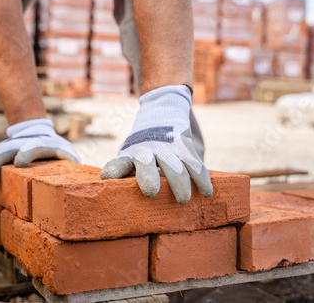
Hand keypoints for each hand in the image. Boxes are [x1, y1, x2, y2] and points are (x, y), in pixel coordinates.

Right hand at [0, 118, 79, 187]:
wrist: (41, 133)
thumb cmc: (59, 151)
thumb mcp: (68, 154)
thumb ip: (71, 162)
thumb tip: (80, 175)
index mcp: (45, 144)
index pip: (35, 145)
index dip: (27, 152)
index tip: (18, 163)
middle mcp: (25, 142)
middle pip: (9, 148)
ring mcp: (12, 145)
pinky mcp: (4, 150)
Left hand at [100, 85, 212, 203]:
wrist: (161, 112)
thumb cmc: (141, 148)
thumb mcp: (130, 156)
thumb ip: (126, 174)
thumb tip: (117, 197)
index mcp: (131, 155)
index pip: (120, 164)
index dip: (114, 170)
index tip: (106, 177)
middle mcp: (148, 150)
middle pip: (147, 164)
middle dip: (148, 177)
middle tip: (150, 192)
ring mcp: (168, 148)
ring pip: (175, 166)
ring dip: (179, 183)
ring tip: (183, 201)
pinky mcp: (185, 147)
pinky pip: (195, 164)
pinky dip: (201, 178)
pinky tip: (207, 192)